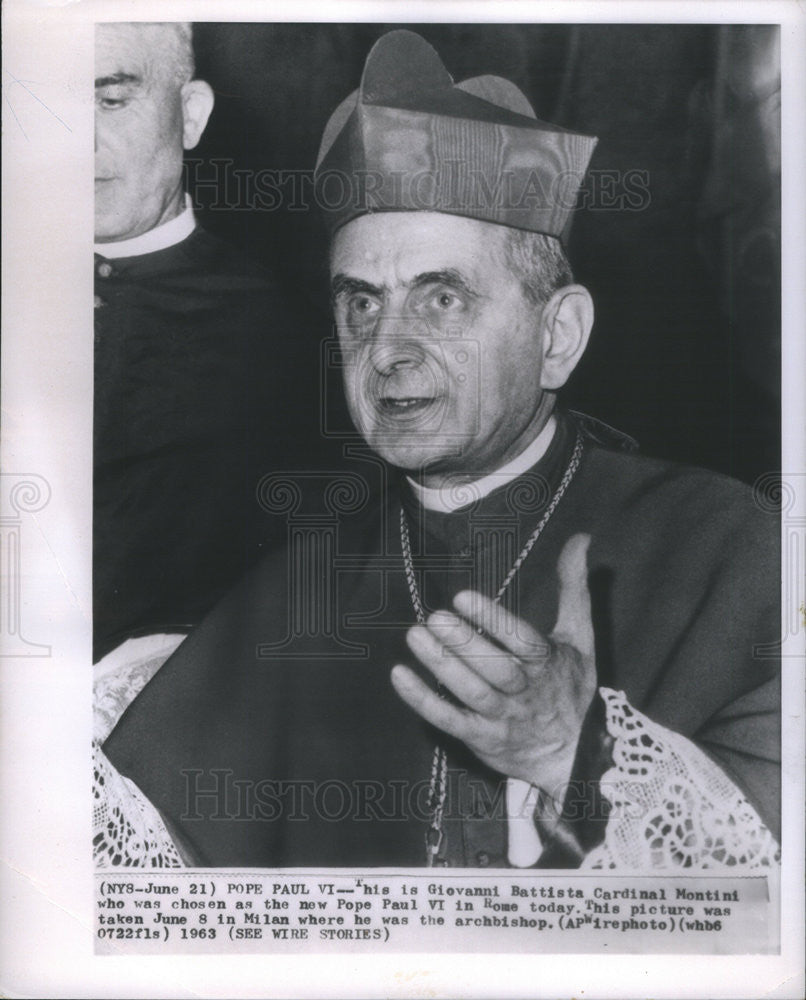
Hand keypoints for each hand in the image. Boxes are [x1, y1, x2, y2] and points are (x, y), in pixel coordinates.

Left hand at [391, 534, 596, 797]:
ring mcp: (504, 718)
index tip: (463, 597)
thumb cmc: (571, 686)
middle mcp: (526, 692)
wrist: (577, 755)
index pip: (522, 641)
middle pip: (496, 669)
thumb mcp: (580, 637)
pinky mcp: (483, 739)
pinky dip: (424, 702)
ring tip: (415, 636)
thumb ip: (573, 587)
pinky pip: (451, 721)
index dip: (493, 620)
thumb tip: (580, 537)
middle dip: (465, 644)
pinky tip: (401, 676)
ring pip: (472, 693)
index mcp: (549, 664)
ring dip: (443, 666)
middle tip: (434, 618)